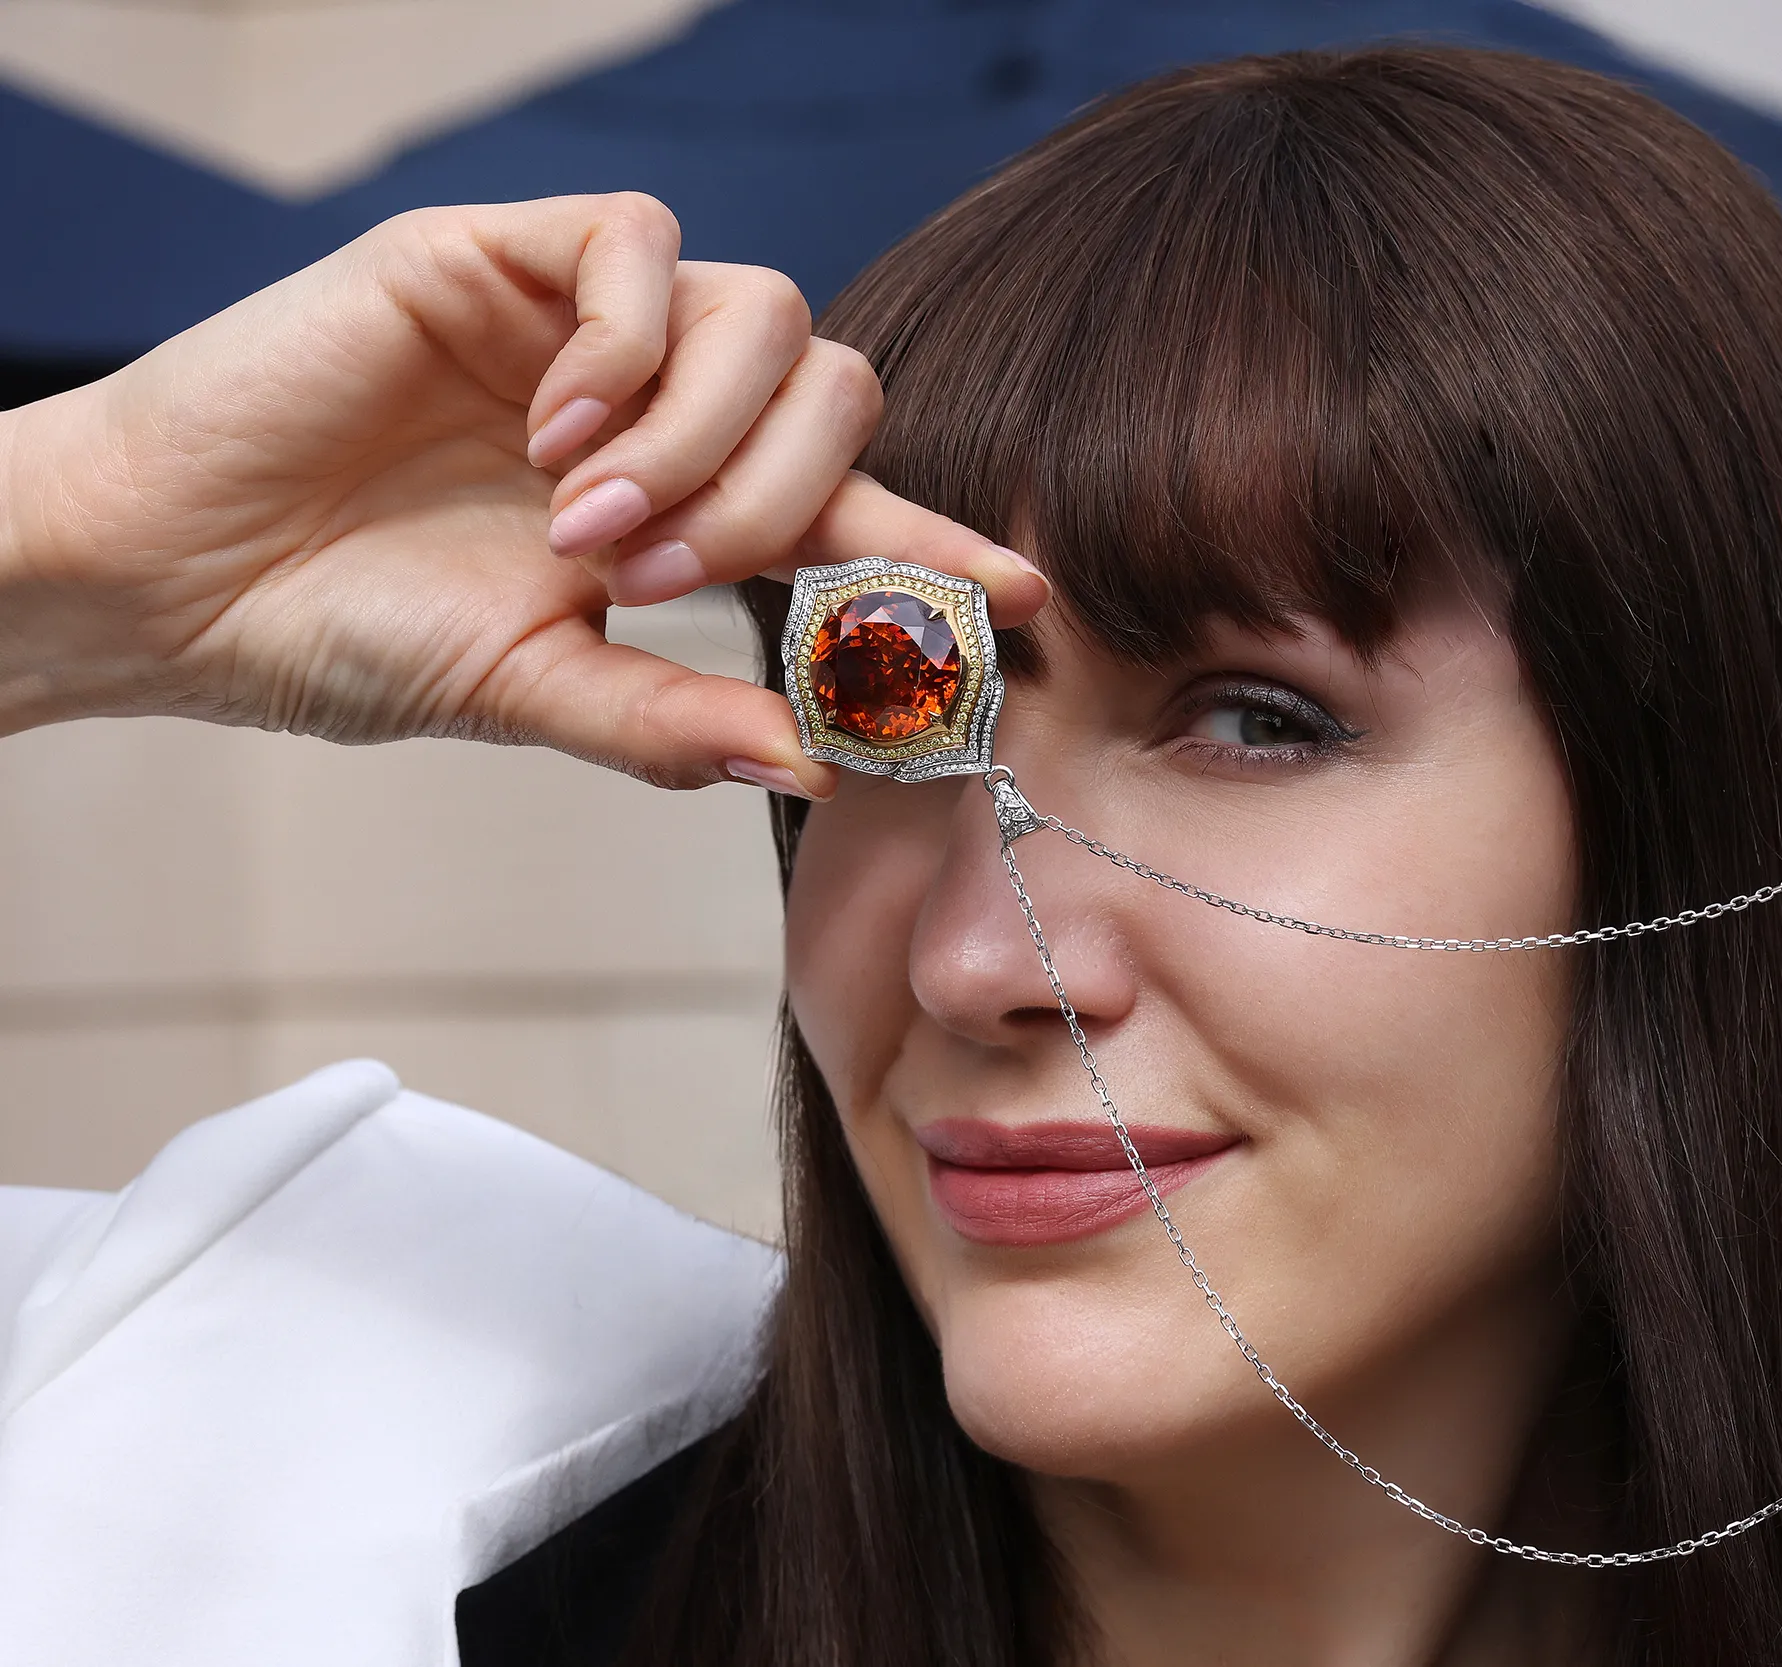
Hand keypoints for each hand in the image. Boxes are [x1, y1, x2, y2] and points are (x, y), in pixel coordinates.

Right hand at [0, 192, 1046, 794]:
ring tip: (591, 521)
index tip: (1024, 596)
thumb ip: (672, 721)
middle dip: (790, 494)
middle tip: (675, 574)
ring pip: (767, 313)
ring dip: (706, 432)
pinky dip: (626, 347)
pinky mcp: (501, 258)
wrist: (170, 578)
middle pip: (839, 392)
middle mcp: (660, 409)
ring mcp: (589, 332)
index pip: (854, 510)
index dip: (945, 543)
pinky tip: (552, 432)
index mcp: (686, 510)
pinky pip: (639, 249)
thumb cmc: (343, 630)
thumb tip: (818, 766)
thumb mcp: (529, 690)